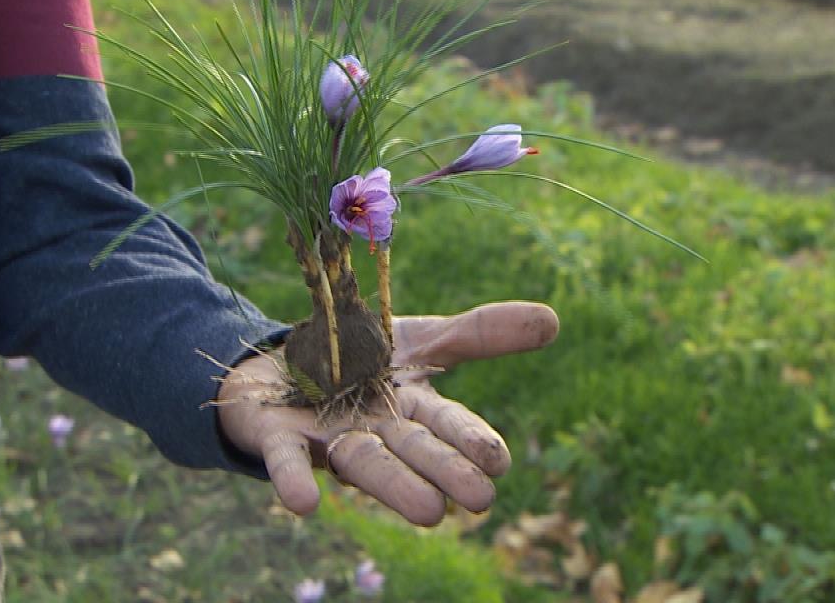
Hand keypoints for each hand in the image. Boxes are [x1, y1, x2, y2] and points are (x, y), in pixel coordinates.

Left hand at [218, 301, 558, 525]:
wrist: (280, 361)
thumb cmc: (361, 357)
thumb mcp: (422, 338)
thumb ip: (480, 333)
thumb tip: (555, 320)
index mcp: (410, 408)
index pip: (447, 424)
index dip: (471, 441)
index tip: (499, 461)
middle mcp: (374, 430)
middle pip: (412, 450)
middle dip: (444, 471)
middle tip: (479, 499)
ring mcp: (327, 436)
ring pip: (364, 462)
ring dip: (394, 486)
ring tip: (430, 514)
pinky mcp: (279, 437)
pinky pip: (287, 460)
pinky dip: (294, 480)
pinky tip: (304, 503)